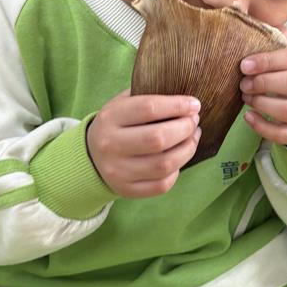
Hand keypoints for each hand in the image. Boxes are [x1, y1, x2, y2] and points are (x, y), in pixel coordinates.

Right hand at [86, 90, 200, 197]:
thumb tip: (186, 99)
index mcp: (110, 118)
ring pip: (164, 164)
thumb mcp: (123, 104)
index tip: (194, 104)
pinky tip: (179, 158)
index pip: (149, 108)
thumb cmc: (118, 125)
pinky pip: (162, 185)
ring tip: (193, 137)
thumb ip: (149, 96)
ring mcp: (118, 171)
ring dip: (188, 149)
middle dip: (185, 128)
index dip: (177, 105)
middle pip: (158, 138)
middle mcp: (111, 145)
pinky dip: (177, 171)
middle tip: (194, 122)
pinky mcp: (127, 190)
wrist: (91, 156)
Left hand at [239, 27, 286, 146]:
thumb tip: (261, 21)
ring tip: (246, 97)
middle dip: (263, 82)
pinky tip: (248, 117)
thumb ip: (282, 41)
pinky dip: (262, 127)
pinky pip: (283, 134)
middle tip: (243, 83)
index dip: (267, 60)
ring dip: (261, 103)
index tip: (244, 64)